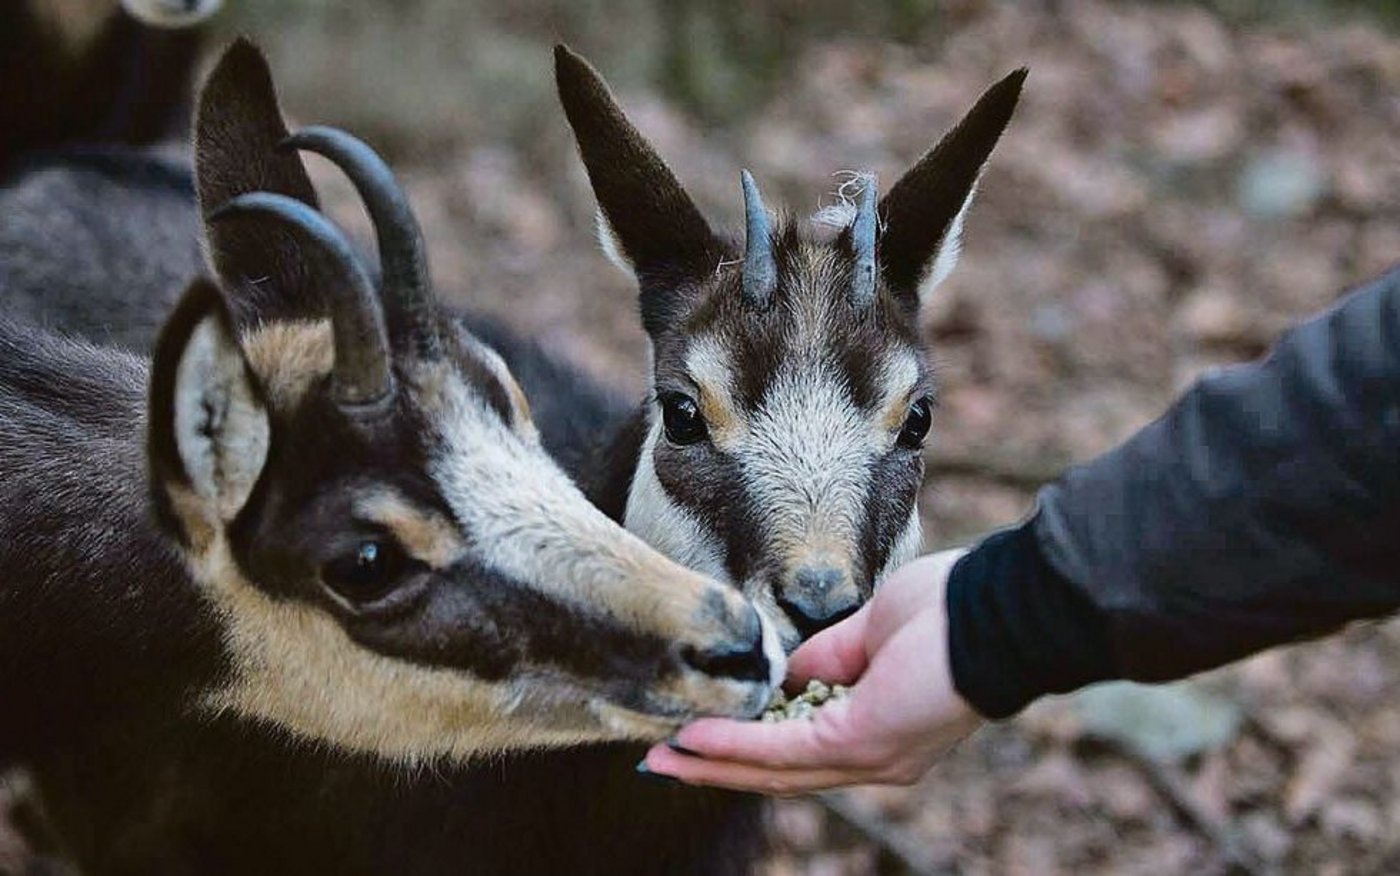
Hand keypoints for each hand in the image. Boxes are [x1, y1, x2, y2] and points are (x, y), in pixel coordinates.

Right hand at [641, 549, 983, 794]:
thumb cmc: (948, 611)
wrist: (994, 612)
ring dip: (713, 764)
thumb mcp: (869, 634)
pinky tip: (695, 739)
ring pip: (773, 770)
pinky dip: (734, 746)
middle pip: (779, 775)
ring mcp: (868, 757)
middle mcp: (875, 759)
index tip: (700, 739)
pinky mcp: (859, 743)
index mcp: (880, 732)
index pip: (803, 752)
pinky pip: (781, 749)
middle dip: (717, 768)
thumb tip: (785, 673)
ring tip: (664, 758)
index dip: (748, 749)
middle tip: (663, 763)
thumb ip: (825, 659)